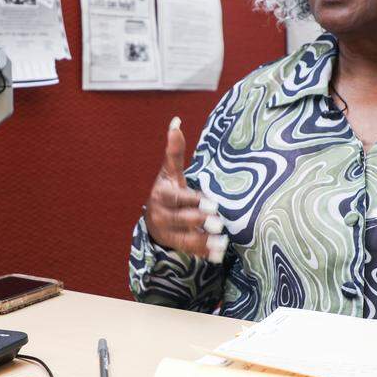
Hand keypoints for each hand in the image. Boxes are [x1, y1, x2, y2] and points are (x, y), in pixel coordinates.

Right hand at [143, 117, 227, 261]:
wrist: (154, 219)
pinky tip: (219, 255)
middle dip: (199, 222)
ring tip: (222, 242)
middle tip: (218, 223)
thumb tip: (176, 121)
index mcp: (160, 195)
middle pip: (181, 220)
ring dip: (204, 242)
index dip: (193, 202)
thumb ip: (174, 151)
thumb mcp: (169, 172)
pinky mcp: (174, 246)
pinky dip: (205, 254)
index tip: (211, 204)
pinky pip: (190, 252)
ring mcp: (167, 233)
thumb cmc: (167, 191)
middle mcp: (160, 216)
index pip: (176, 199)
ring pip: (185, 240)